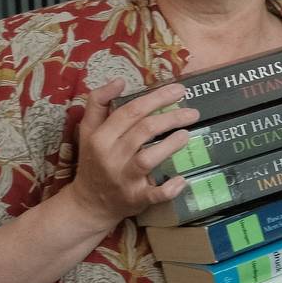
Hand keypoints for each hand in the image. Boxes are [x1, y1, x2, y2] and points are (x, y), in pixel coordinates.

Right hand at [67, 80, 197, 228]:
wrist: (89, 202)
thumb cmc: (94, 160)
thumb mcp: (88, 130)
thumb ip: (98, 103)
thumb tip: (119, 81)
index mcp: (100, 137)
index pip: (131, 111)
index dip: (156, 98)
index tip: (178, 90)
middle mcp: (111, 156)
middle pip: (144, 130)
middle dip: (171, 118)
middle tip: (193, 112)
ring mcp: (124, 178)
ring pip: (148, 158)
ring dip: (171, 145)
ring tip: (187, 134)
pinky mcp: (135, 198)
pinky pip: (154, 194)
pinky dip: (169, 188)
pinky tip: (182, 179)